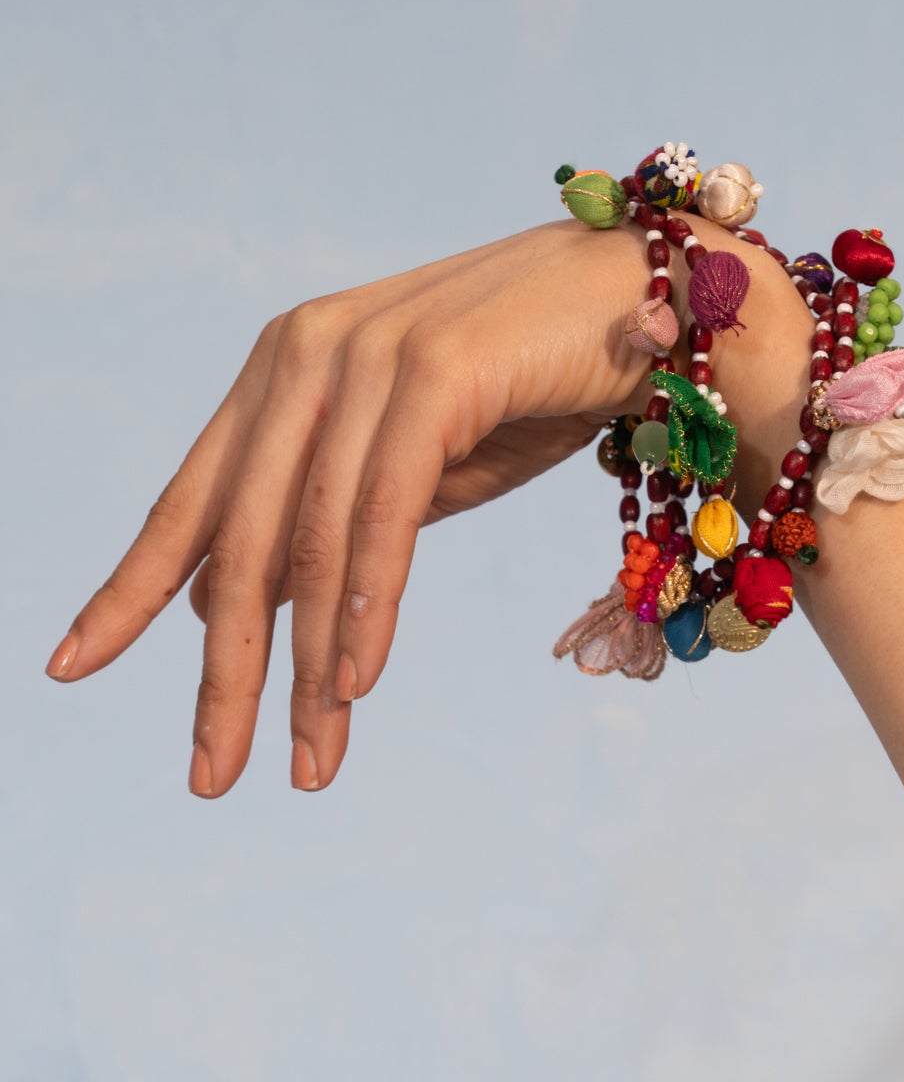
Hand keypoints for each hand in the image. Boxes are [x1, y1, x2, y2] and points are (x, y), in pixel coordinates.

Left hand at [45, 217, 812, 794]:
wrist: (653, 304)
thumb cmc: (534, 388)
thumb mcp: (408, 472)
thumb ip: (326, 525)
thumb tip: (244, 603)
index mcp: (284, 375)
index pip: (189, 502)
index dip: (125, 590)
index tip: (71, 668)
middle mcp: (305, 357)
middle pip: (236, 543)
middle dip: (222, 674)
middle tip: (210, 777)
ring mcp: (364, 356)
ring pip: (308, 545)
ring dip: (305, 674)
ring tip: (307, 765)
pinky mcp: (432, 370)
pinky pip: (383, 514)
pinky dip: (365, 606)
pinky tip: (354, 684)